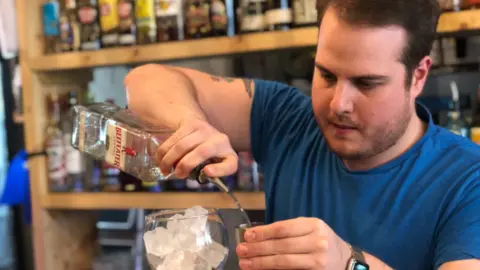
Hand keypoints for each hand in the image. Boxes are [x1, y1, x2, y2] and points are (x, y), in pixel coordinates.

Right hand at [156, 117, 237, 178]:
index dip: (219, 170)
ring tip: (165, 169)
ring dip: (169, 159)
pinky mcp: (192, 123)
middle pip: (202, 152)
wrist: (204, 132)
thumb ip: (206, 174)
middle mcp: (221, 140)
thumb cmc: (208, 156)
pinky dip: (164, 151)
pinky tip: (160, 159)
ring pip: (183, 145)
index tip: (206, 172)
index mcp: (229, 156)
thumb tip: (199, 173)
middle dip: (185, 165)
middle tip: (177, 175)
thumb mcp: (212, 167)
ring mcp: (206, 130)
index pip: (230, 164)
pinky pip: (174, 138)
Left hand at [236, 217, 350, 269]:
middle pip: (281, 246)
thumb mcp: (311, 229)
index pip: (284, 228)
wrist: (347, 262)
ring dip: (261, 263)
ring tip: (245, 263)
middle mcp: (318, 242)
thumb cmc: (323, 242)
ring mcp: (318, 260)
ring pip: (284, 262)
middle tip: (240, 250)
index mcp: (314, 225)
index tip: (247, 236)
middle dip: (258, 248)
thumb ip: (289, 231)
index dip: (263, 232)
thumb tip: (257, 236)